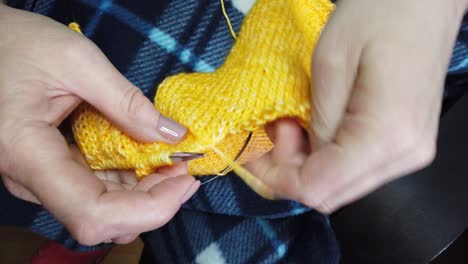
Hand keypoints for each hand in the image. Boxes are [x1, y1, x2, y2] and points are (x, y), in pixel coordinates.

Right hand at [0, 5, 198, 244]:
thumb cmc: (18, 43)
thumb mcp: (76, 60)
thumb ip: (126, 100)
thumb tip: (172, 135)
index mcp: (27, 153)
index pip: (93, 213)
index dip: (148, 209)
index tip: (185, 182)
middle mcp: (30, 179)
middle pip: (103, 218)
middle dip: (155, 200)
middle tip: (185, 168)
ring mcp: (41, 178)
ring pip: (104, 209)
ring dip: (147, 192)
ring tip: (174, 160)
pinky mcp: (53, 170)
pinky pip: (97, 190)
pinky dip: (131, 181)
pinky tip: (150, 159)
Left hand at [247, 0, 467, 213]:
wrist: (424, 0)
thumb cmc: (378, 16)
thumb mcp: (330, 65)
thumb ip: (316, 123)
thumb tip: (301, 158)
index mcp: (385, 138)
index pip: (317, 188)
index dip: (276, 176)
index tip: (255, 148)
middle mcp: (404, 156)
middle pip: (330, 194)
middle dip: (290, 170)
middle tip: (276, 128)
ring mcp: (409, 152)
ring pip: (341, 184)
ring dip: (307, 163)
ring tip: (293, 123)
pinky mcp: (406, 143)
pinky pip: (356, 167)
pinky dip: (327, 155)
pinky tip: (315, 126)